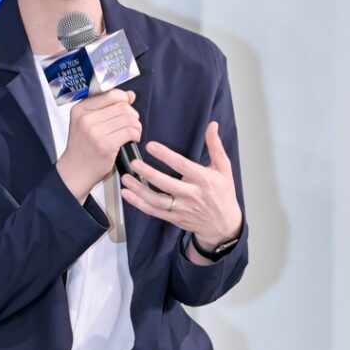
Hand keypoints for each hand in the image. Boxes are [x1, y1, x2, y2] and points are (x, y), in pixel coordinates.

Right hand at [56, 89, 141, 203]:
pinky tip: (132, 140)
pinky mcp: (106, 145)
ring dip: (136, 126)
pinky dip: (136, 135)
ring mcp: (95, 132)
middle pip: (122, 106)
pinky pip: (130, 132)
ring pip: (129, 119)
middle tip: (131, 124)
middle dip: (132, 115)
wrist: (75, 171)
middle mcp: (86, 118)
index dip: (124, 99)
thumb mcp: (87, 123)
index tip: (127, 107)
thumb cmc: (82, 148)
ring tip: (132, 133)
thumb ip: (107, 107)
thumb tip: (130, 95)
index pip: (111, 94)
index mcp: (80, 109)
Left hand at [120, 121, 242, 246]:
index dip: (166, 156)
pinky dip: (139, 204)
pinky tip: (127, 194)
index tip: (151, 146)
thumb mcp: (224, 168)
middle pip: (167, 184)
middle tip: (134, 163)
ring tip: (126, 178)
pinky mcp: (174, 218)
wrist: (223, 224)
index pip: (182, 166)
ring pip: (157, 200)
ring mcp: (182, 208)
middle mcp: (192, 194)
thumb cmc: (223, 193)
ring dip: (140, 190)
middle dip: (149, 173)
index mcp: (203, 180)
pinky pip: (154, 211)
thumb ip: (215, 146)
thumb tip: (212, 125)